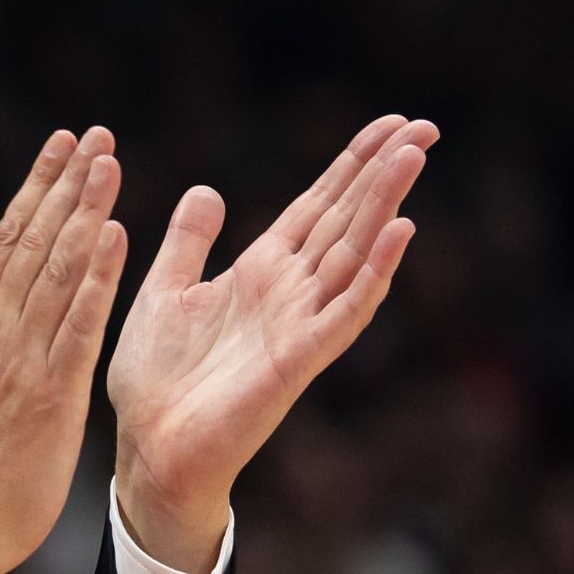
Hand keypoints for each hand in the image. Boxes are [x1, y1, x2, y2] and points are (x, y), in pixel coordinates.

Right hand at [0, 127, 129, 573]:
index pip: (8, 238)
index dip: (38, 187)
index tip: (64, 143)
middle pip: (33, 241)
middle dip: (67, 184)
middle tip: (97, 135)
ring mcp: (22, 358)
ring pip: (56, 272)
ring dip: (85, 215)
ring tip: (109, 166)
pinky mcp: (52, 392)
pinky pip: (77, 326)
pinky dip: (96, 280)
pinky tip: (116, 240)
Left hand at [106, 115, 437, 573]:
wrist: (148, 449)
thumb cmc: (156, 381)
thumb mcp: (164, 292)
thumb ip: (188, 244)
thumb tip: (208, 190)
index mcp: (258, 272)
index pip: (316, 207)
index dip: (350, 166)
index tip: (388, 125)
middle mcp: (288, 293)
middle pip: (346, 220)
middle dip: (382, 173)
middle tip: (426, 126)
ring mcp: (298, 325)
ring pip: (353, 253)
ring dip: (384, 205)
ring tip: (414, 156)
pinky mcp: (298, 360)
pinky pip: (344, 311)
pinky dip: (373, 271)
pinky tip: (398, 231)